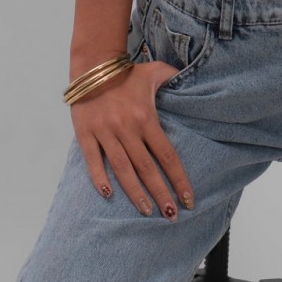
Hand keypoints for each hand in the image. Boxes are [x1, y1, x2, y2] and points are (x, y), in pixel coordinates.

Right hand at [70, 60, 194, 220]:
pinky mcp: (86, 134)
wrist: (93, 65)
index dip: (179, 179)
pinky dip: (99, 178)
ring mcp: (106, 133)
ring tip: (148, 212)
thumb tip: (196, 82)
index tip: (188, 199)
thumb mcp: (156, 70)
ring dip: (136, 193)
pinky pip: (93, 160)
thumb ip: (175, 77)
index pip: (167, 155)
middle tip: (172, 216)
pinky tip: (108, 195)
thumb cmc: (127, 72)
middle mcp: (127, 128)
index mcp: (146, 117)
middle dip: (161, 194)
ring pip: (123, 170)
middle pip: (147, 168)